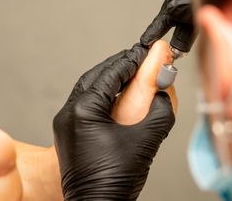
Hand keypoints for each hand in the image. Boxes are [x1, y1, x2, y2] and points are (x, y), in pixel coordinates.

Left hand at [52, 43, 175, 199]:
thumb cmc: (114, 180)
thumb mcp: (145, 141)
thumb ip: (160, 112)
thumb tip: (165, 94)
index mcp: (84, 110)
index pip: (110, 73)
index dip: (131, 60)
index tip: (146, 51)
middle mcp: (69, 113)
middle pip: (95, 77)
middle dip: (119, 67)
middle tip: (140, 60)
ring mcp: (66, 124)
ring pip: (88, 89)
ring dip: (110, 80)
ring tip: (132, 76)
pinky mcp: (68, 135)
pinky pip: (86, 105)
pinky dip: (103, 96)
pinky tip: (119, 99)